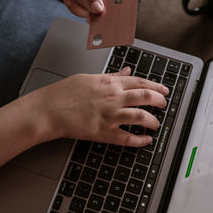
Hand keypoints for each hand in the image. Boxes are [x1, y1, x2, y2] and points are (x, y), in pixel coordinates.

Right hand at [23, 67, 168, 146]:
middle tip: (163, 105)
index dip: (155, 86)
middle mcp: (113, 97)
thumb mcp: (89, 78)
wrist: (49, 109)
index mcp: (109, 82)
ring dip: (153, 121)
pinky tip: (146, 140)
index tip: (164, 90)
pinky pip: (127, 137)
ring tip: (156, 124)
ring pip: (141, 116)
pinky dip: (140, 140)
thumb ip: (111, 76)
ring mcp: (110, 115)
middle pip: (146, 97)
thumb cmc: (64, 93)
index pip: (140, 82)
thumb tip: (126, 71)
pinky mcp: (103, 131)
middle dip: (159, 101)